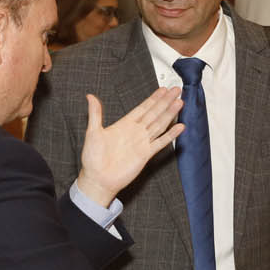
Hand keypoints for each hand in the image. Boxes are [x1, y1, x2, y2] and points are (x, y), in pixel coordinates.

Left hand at [74, 87, 183, 206]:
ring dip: (169, 114)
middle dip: (165, 101)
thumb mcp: (93, 132)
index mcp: (124, 125)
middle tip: (176, 91)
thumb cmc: (93, 158)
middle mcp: (135, 132)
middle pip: (154, 113)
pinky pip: (161, 142)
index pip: (142, 108)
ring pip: (159, 124)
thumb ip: (95, 114)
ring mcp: (142, 142)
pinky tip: (179, 127)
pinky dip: (171, 135)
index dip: (153, 98)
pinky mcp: (146, 154)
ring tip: (179, 103)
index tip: (163, 90)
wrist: (98, 179)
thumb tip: (90, 97)